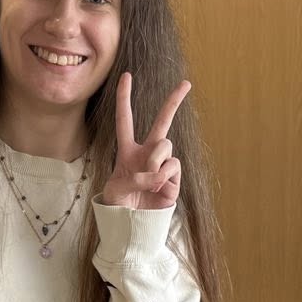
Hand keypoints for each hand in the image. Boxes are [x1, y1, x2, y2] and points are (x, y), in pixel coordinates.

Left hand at [101, 72, 189, 210]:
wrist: (132, 225)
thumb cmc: (118, 206)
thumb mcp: (115, 189)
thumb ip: (133, 177)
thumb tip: (156, 173)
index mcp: (128, 151)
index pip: (125, 119)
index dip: (124, 97)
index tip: (126, 75)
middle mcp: (148, 154)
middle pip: (163, 122)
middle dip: (174, 101)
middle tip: (186, 83)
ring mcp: (163, 165)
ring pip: (165, 145)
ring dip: (154, 161)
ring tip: (148, 180)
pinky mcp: (174, 179)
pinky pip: (171, 166)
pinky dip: (162, 176)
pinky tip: (158, 188)